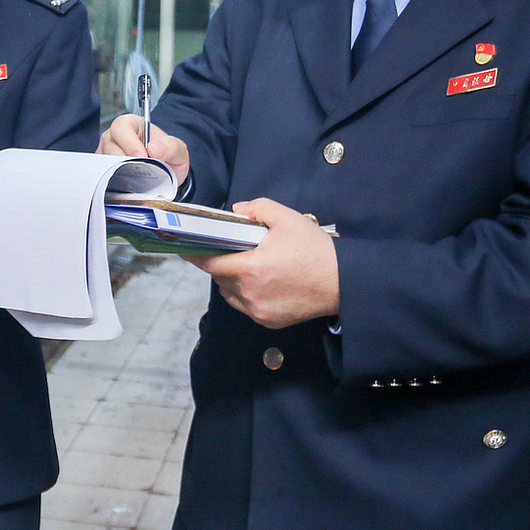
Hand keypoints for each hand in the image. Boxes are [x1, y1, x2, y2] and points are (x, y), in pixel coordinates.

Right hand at [99, 112, 189, 181]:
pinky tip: (128, 183)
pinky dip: (115, 181)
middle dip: (124, 160)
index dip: (129, 142)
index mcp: (131, 125)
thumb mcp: (178, 149)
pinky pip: (104, 175)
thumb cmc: (167, 155)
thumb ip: (171, 146)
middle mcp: (115, 137)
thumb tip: (154, 149)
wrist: (166, 174)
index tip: (141, 156)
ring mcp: (107, 153)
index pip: (121, 128)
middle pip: (110, 146)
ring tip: (137, 178)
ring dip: (120, 172)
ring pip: (105, 162)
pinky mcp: (105, 169)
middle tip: (139, 171)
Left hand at [191, 198, 339, 328]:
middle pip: (220, 277)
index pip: (210, 263)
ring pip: (230, 294)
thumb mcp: (287, 218)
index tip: (185, 247)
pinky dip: (246, 294)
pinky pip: (245, 306)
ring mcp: (258, 311)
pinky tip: (261, 281)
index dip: (196, 254)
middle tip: (232, 249)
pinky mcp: (268, 321)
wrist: (344, 283)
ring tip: (249, 265)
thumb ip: (257, 208)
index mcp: (250, 268)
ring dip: (232, 280)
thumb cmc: (316, 251)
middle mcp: (249, 294)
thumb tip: (237, 211)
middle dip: (221, 262)